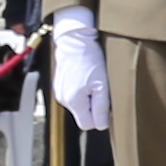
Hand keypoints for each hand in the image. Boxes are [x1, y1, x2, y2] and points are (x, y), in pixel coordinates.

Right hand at [52, 13, 110, 127]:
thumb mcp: (102, 84)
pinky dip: (80, 91)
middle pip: (83, 116)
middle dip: (93, 108)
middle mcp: (63, 100)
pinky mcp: (59, 85)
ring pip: (78, 106)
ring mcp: (59, 93)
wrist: (74, 40)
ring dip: (87, 98)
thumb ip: (101, 107)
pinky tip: (85, 77)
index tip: (106, 103)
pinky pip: (73, 96)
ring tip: (93, 81)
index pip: (87, 125)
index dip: (99, 117)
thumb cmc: (91, 59)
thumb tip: (102, 125)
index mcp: (73, 102)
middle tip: (101, 89)